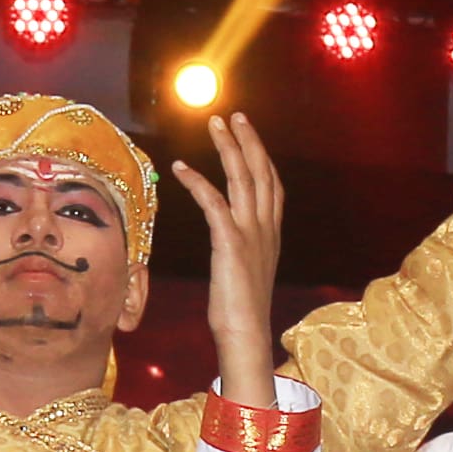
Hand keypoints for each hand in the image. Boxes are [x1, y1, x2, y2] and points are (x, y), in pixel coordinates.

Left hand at [179, 111, 286, 405]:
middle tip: (233, 116)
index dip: (261, 156)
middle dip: (248, 141)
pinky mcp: (231, 243)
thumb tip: (232, 243)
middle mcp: (266, 228)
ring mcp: (251, 234)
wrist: (246, 335)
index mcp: (271, 234)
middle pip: (261, 173)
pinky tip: (180, 168)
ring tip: (217, 124)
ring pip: (243, 179)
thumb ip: (243, 250)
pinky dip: (198, 182)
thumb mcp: (246, 272)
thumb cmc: (240, 312)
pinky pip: (214, 203)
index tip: (249, 134)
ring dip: (229, 148)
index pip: (272, 186)